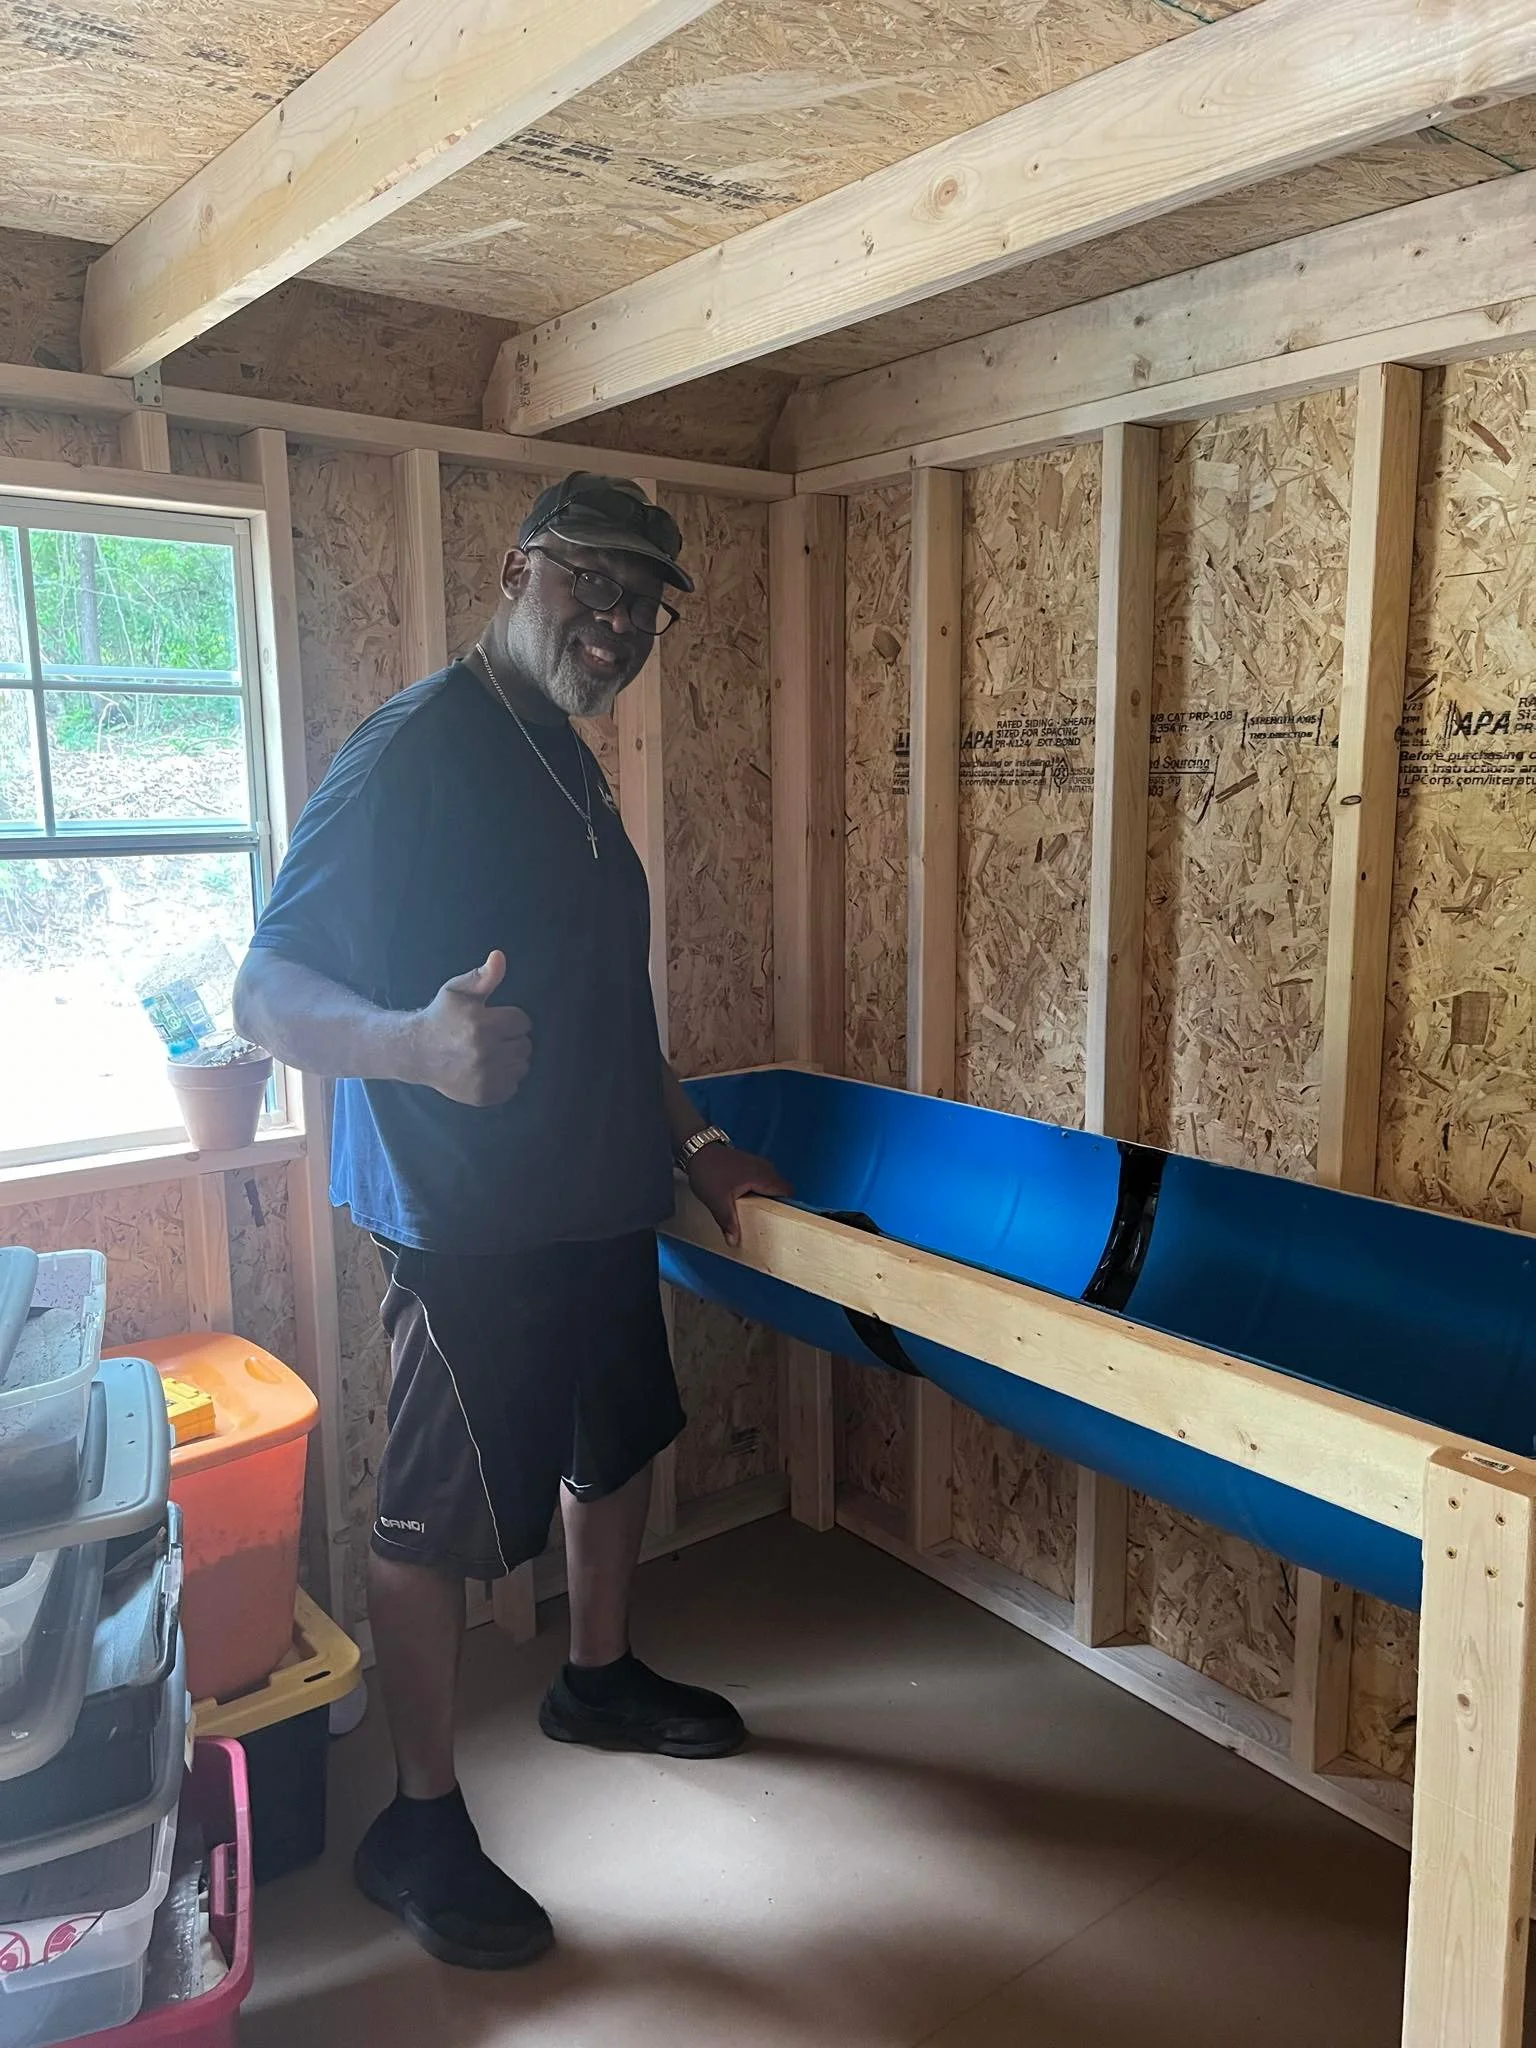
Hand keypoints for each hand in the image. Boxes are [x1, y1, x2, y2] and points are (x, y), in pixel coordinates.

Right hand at [408, 951, 531, 1105]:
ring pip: (522, 1066)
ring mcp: (484, 1077)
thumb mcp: (457, 991)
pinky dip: (505, 1078)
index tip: (494, 1019)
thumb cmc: (440, 1017)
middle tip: (490, 1036)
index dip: (510, 1019)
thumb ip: (482, 977)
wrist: (416, 1052)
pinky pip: (513, 1086)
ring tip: (490, 1052)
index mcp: (480, 1025)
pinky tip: (487, 1069)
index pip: (522, 1022)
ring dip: (511, 1058)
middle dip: (511, 1038)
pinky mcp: (483, 1095)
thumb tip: (499, 957)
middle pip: (525, 1045)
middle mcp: (484, 1053)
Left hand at [686, 1143, 791, 1247]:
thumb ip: (728, 1222)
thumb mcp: (718, 1201)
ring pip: (770, 1184)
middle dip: (774, 1205)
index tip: (779, 1219)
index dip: (787, 1206)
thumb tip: (734, 1240)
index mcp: (763, 1176)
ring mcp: (757, 1164)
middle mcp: (764, 1168)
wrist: (697, 1150)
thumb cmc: (708, 1171)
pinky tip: (744, 1200)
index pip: (788, 1191)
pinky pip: (761, 1180)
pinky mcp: (749, 1164)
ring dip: (764, 1198)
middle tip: (764, 1220)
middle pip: (780, 1189)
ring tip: (753, 1212)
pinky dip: (757, 1190)